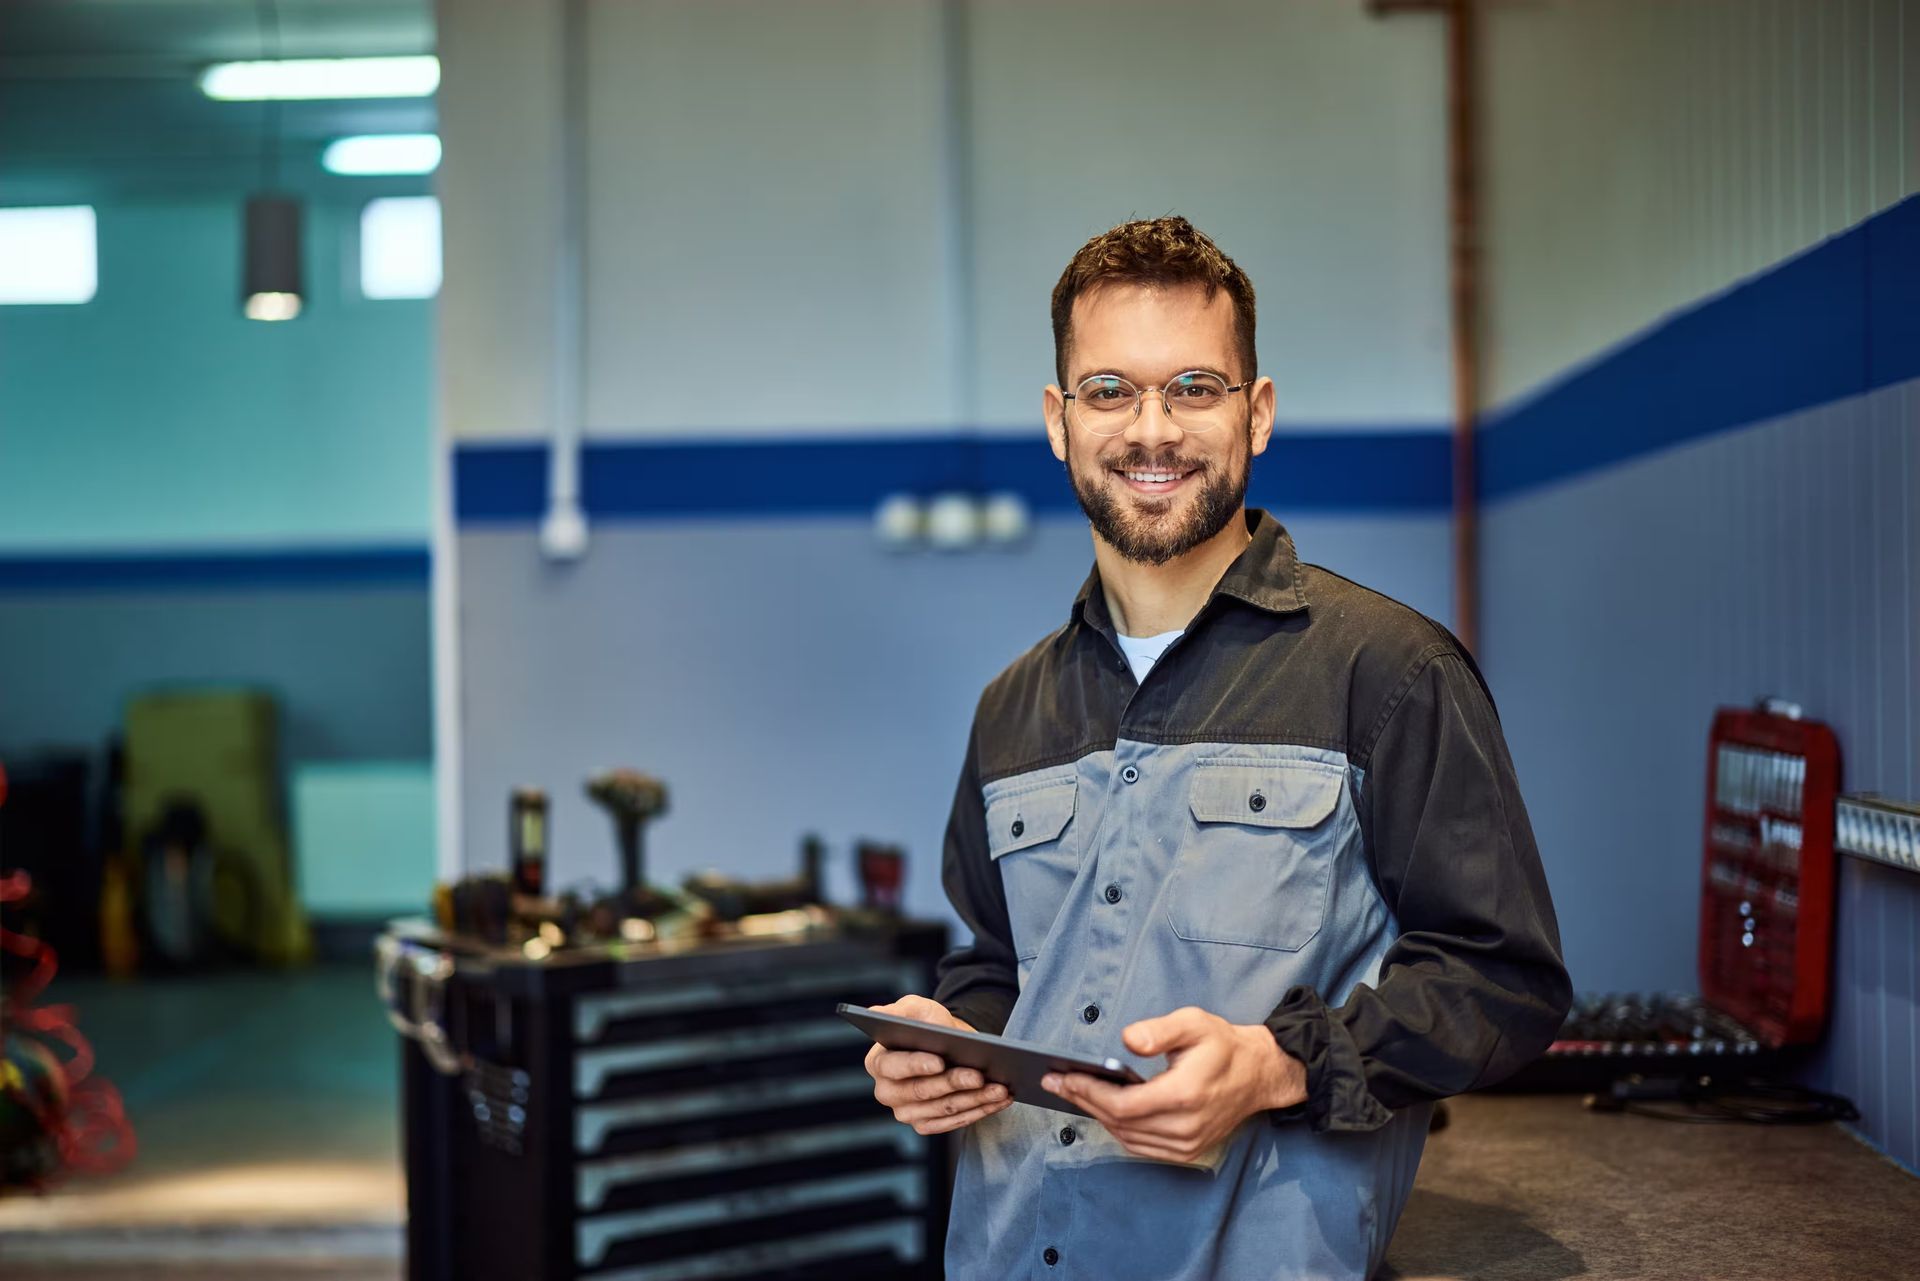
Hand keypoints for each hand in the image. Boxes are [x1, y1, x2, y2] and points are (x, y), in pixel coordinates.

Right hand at [863, 995, 1012, 1135]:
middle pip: (922, 1092)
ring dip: (974, 1100)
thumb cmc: (929, 1024)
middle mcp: (887, 1092)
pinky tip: (999, 1100)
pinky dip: (980, 1111)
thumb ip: (901, 1010)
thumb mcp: (916, 1008)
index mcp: (877, 1062)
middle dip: (953, 1083)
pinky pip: (954, 1122)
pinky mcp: (926, 1124)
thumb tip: (878, 1014)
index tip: (940, 1061)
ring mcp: (906, 1112)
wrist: (948, 1046)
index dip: (917, 1064)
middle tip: (979, 1076)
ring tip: (999, 1088)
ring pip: (943, 1109)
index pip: (894, 1066)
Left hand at [1042, 1006, 1305, 1163]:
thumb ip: (1158, 1030)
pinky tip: (1103, 1110)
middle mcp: (1185, 1126)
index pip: (1123, 1105)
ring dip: (1097, 1116)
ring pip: (1127, 1137)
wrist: (1258, 1074)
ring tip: (1074, 1093)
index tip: (1062, 1077)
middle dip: (1084, 1101)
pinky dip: (1118, 1130)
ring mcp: (1187, 1144)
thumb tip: (1126, 1040)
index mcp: (1185, 1095)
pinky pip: (1141, 1146)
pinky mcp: (1187, 1151)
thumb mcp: (1194, 1023)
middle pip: (1120, 1123)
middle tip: (1056, 1083)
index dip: (1089, 1093)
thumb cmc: (1223, 1045)